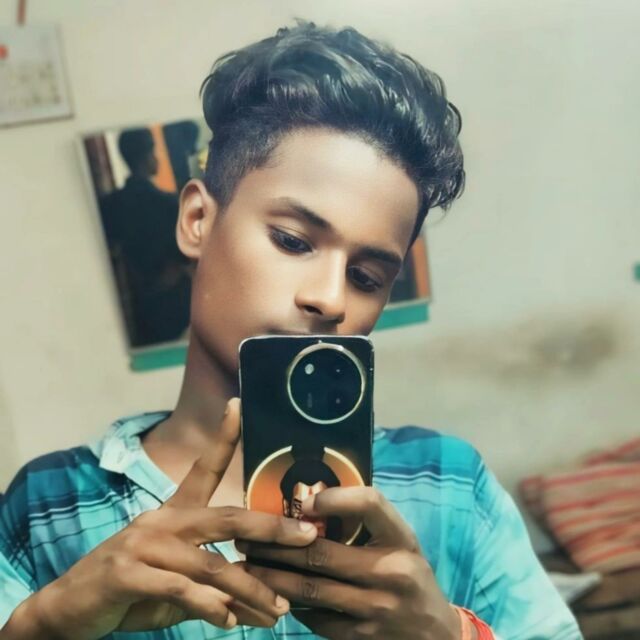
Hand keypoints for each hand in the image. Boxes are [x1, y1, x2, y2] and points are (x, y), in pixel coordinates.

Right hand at [4, 399, 317, 639]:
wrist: (67, 611)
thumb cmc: (130, 590)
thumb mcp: (175, 585)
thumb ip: (212, 586)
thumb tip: (257, 601)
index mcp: (173, 513)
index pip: (203, 467)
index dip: (224, 436)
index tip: (239, 404)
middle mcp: (161, 521)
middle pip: (226, 518)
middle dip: (271, 528)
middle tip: (305, 537)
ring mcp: (142, 544)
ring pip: (211, 563)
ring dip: (249, 589)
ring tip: (277, 610)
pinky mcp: (127, 573)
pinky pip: (180, 589)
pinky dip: (210, 606)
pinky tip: (228, 620)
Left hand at [240, 486, 459, 639]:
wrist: (436, 636)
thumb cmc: (410, 576)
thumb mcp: (401, 542)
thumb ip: (367, 522)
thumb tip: (312, 501)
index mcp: (402, 540)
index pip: (371, 505)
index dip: (335, 498)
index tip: (305, 500)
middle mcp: (391, 572)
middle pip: (323, 553)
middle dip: (278, 545)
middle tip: (248, 536)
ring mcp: (375, 609)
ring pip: (311, 589)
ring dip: (273, 576)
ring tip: (247, 564)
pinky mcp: (361, 638)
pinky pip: (316, 618)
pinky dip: (290, 603)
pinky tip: (269, 592)